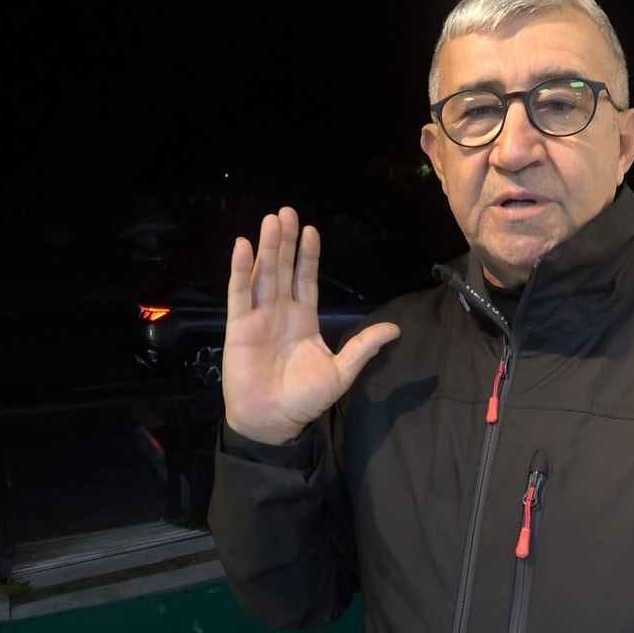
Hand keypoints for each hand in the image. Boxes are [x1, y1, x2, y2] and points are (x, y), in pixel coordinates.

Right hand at [222, 207, 400, 444]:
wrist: (273, 421)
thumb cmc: (305, 399)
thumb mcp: (341, 372)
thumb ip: (364, 348)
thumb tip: (395, 330)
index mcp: (304, 320)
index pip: (306, 279)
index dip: (308, 255)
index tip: (311, 230)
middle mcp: (280, 312)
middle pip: (283, 269)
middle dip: (286, 241)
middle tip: (287, 212)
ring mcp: (258, 317)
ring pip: (263, 274)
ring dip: (267, 248)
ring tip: (270, 221)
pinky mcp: (238, 326)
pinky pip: (239, 293)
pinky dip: (241, 269)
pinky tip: (244, 247)